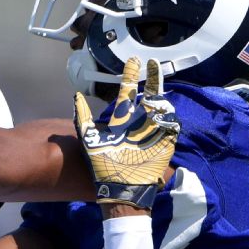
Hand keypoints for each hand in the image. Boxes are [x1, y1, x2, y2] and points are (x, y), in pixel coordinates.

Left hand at [74, 57, 178, 209]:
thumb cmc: (105, 166)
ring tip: (156, 97)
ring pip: (161, 108)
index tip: (134, 61)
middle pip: (148, 95)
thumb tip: (77, 95)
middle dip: (152, 79)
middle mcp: (138, 122)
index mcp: (122, 120)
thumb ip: (83, 118)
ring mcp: (153, 131)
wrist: (122, 187)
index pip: (127, 93)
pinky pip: (172, 126)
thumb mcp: (90, 139)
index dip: (131, 77)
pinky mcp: (165, 143)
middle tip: (154, 63)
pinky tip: (162, 117)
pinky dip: (169, 120)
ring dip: (160, 100)